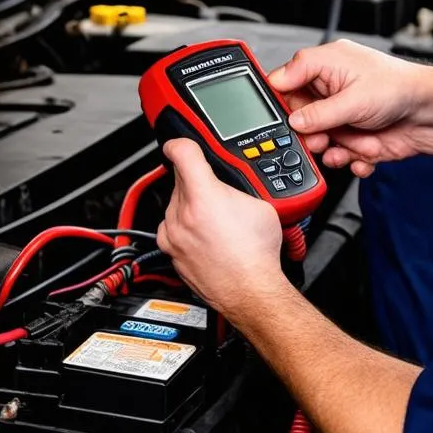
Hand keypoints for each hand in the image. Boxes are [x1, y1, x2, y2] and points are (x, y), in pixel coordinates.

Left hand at [156, 139, 285, 317]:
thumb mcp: (262, 204)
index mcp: (203, 196)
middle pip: (181, 178)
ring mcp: (172, 235)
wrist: (250, 291)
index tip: (181, 141)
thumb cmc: (257, 255)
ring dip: (192, 204)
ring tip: (218, 218)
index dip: (182, 141)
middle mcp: (181, 214)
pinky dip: (187, 225)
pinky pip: (173, 227)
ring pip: (176, 203)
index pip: (181, 151)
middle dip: (199, 179)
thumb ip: (241, 184)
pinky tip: (209, 234)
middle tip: (220, 190)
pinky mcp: (170, 251)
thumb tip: (236, 179)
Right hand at [268, 39, 429, 177]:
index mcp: (326, 64)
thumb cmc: (400, 88)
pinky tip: (364, 153)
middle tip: (321, 139)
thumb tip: (293, 121)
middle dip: (311, 133)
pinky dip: (349, 157)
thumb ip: (318, 114)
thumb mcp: (353, 99)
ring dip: (336, 147)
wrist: (431, 114)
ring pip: (319, 138)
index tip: (284, 120)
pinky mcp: (352, 134)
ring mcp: (341, 113)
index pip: (285, 80)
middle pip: (299, 115)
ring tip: (351, 145)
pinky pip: (338, 152)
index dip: (281, 102)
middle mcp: (331, 88)